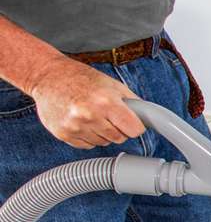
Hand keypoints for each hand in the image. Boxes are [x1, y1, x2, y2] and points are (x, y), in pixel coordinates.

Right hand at [27, 56, 145, 147]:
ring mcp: (75, 126)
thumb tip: (151, 118)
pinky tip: (81, 121)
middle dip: (118, 128)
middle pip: (120, 138)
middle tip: (108, 115)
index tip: (132, 123)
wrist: (48, 76)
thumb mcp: (112, 84)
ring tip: (92, 115)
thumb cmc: (82, 78)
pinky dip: (87, 136)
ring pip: (103, 143)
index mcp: (106, 102)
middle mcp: (89, 115)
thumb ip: (133, 102)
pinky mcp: (63, 134)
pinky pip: (87, 145)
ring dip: (102, 133)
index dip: (135, 126)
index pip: (134, 130)